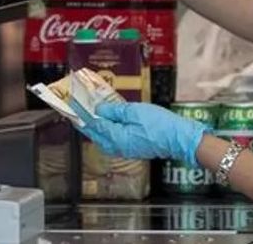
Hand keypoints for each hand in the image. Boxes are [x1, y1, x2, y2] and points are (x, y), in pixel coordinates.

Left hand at [74, 100, 208, 166]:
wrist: (179, 139)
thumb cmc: (160, 124)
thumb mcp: (135, 111)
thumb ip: (115, 111)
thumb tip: (99, 110)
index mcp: (116, 137)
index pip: (93, 124)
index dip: (82, 113)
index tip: (72, 104)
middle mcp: (118, 146)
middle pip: (95, 134)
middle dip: (85, 122)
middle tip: (76, 111)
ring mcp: (125, 149)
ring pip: (103, 138)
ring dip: (95, 128)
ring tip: (89, 116)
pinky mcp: (132, 148)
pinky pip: (112, 140)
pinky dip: (106, 131)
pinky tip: (108, 124)